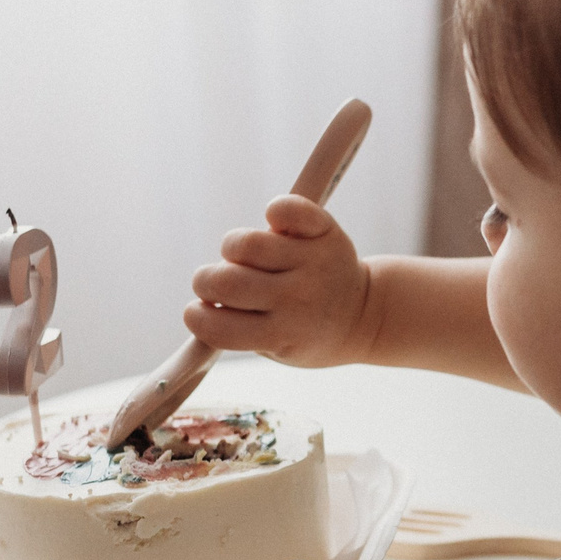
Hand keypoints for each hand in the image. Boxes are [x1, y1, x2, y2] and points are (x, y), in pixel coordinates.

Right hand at [186, 194, 375, 366]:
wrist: (363, 316)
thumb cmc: (305, 333)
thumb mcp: (276, 350)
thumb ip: (239, 331)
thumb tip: (202, 303)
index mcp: (281, 335)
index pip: (216, 327)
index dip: (196, 317)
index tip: (202, 311)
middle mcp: (298, 299)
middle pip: (224, 281)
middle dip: (206, 282)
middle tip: (219, 284)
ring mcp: (312, 263)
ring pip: (246, 245)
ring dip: (233, 249)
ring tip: (244, 258)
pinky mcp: (324, 232)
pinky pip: (288, 209)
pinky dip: (276, 211)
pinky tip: (276, 226)